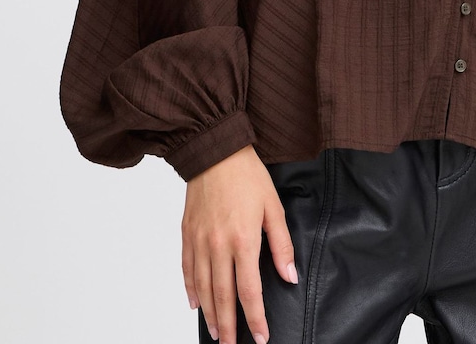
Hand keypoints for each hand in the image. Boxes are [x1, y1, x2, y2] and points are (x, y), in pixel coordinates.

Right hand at [181, 144, 297, 343]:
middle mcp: (218, 246)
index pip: (249, 291)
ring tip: (216, 333)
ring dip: (209, 314)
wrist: (215, 150)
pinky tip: (195, 303)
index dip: (255, 318)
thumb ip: (281, 245)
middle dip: (228, 326)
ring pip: (202, 288)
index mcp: (243, 241)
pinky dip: (190, 289)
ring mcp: (199, 241)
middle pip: (222, 297)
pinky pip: (186, 269)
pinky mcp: (186, 233)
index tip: (261, 337)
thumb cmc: (248, 175)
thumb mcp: (273, 207)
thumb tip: (289, 276)